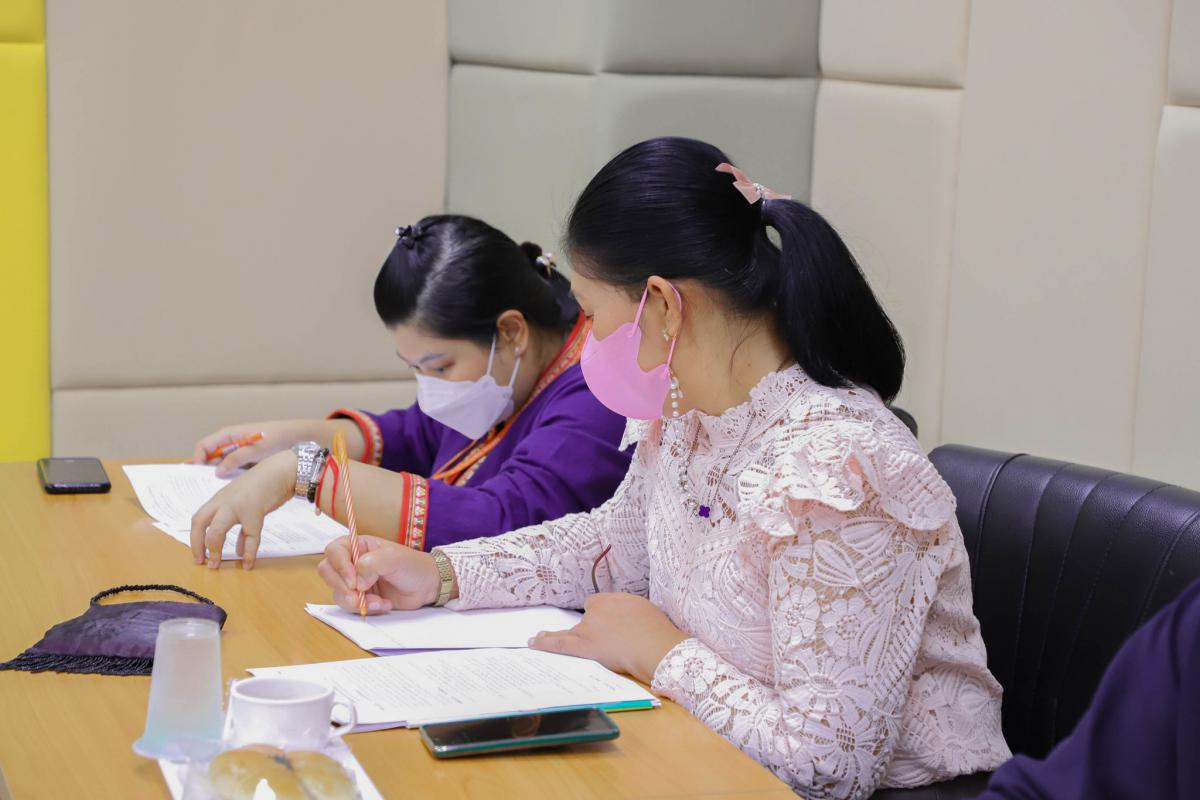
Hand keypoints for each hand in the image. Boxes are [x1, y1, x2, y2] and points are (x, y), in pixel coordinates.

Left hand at [190, 450, 296, 568]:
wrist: (281, 471)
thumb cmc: (263, 486)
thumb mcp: (244, 503)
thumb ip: (240, 526)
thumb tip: (239, 551)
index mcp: (219, 499)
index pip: (198, 519)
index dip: (194, 539)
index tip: (198, 556)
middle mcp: (224, 502)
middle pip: (200, 523)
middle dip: (198, 545)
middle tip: (202, 562)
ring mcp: (238, 506)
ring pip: (217, 530)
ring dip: (215, 550)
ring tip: (216, 565)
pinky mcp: (255, 511)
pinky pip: (250, 537)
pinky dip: (249, 553)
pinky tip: (249, 563)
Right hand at [191, 419, 323, 477]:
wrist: (295, 437)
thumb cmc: (274, 438)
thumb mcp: (254, 449)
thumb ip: (235, 459)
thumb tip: (218, 471)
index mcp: (228, 435)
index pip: (204, 446)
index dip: (198, 459)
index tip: (198, 474)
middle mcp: (230, 442)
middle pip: (210, 457)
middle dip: (206, 470)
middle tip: (203, 487)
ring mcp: (237, 451)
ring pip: (221, 464)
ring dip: (219, 475)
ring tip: (217, 490)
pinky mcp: (245, 458)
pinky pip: (232, 467)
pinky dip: (231, 476)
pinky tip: (232, 487)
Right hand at [317, 536, 442, 613]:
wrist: (427, 586)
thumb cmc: (412, 566)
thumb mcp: (394, 558)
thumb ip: (372, 564)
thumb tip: (357, 582)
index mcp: (358, 545)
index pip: (334, 551)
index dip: (339, 566)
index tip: (353, 581)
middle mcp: (352, 562)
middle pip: (328, 572)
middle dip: (342, 587)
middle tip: (359, 596)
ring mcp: (355, 581)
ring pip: (337, 592)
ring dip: (356, 601)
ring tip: (378, 602)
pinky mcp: (360, 598)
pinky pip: (350, 606)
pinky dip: (365, 609)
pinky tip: (383, 605)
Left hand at [529, 593, 687, 683]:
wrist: (656, 647)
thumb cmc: (657, 630)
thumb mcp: (644, 610)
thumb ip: (628, 611)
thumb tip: (625, 616)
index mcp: (612, 599)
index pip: (597, 604)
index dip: (601, 615)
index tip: (605, 623)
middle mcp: (597, 611)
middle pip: (587, 617)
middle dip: (592, 627)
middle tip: (601, 638)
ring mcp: (589, 628)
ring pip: (569, 630)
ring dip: (554, 633)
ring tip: (539, 635)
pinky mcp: (585, 647)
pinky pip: (560, 644)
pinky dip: (545, 643)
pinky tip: (533, 642)